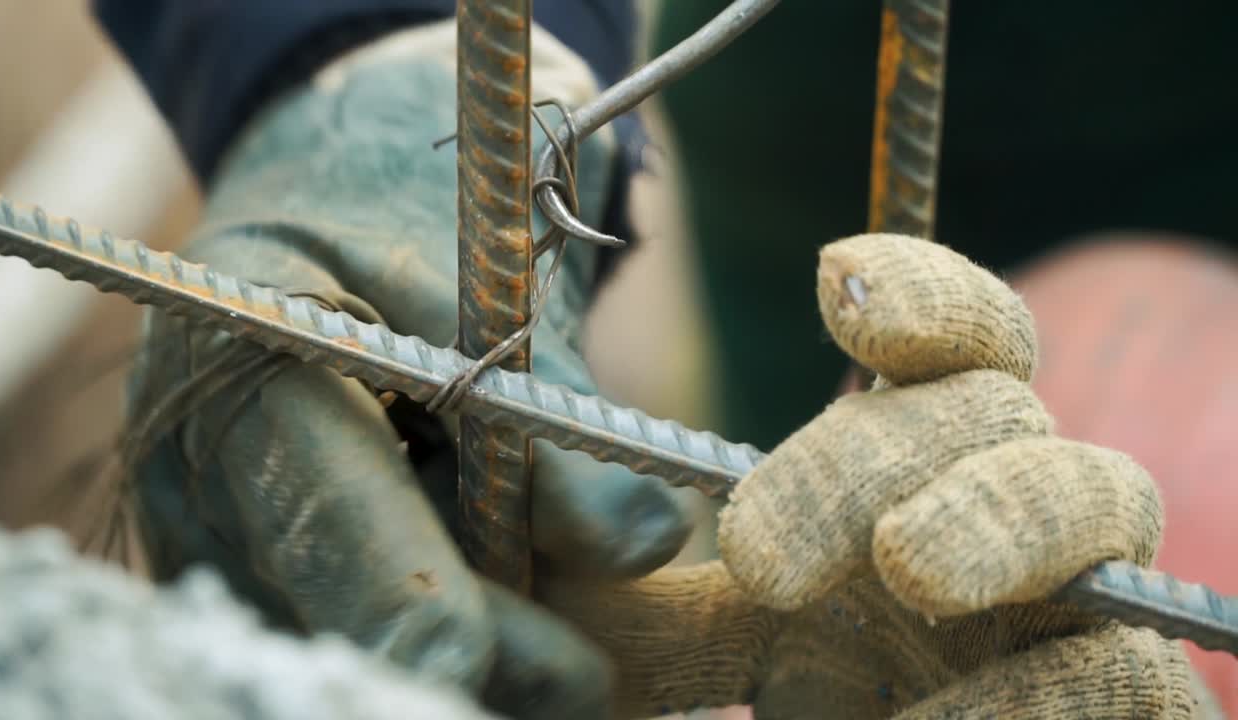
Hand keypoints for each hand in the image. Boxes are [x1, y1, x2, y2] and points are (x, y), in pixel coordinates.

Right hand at [121, 21, 689, 718]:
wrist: (331, 208)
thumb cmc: (411, 223)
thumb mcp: (484, 287)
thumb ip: (555, 415)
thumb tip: (641, 543)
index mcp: (235, 348)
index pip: (315, 493)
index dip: (389, 588)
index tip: (458, 659)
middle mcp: (195, 456)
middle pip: (326, 591)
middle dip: (458, 646)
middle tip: (579, 685)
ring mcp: (208, 524)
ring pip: (334, 624)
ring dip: (460, 649)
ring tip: (569, 667)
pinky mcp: (246, 562)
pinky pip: (336, 619)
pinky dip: (433, 627)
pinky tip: (503, 630)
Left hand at [545, 234, 1197, 718]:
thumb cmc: (829, 702)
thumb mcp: (715, 646)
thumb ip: (640, 609)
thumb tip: (561, 557)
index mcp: (926, 470)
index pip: (956, 338)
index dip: (917, 289)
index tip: (835, 278)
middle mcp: (1011, 508)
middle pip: (990, 408)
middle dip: (873, 453)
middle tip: (760, 552)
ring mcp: (1084, 598)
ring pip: (1102, 492)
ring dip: (1003, 518)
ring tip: (913, 567)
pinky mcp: (1125, 695)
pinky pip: (1123, 670)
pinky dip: (1029, 692)